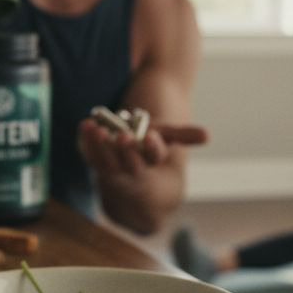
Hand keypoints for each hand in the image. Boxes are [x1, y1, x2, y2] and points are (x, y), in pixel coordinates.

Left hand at [77, 118, 207, 176]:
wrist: (124, 148)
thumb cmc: (148, 138)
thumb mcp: (166, 134)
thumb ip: (183, 134)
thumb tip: (207, 136)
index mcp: (150, 161)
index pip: (154, 157)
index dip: (153, 148)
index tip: (151, 136)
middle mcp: (130, 168)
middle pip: (129, 164)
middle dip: (126, 150)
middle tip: (123, 136)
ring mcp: (110, 167)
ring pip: (105, 162)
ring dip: (100, 146)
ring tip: (98, 129)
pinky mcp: (93, 160)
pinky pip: (89, 154)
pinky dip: (85, 140)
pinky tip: (85, 124)